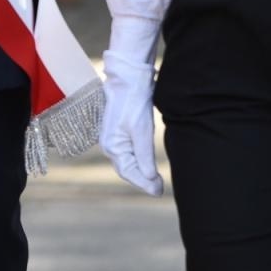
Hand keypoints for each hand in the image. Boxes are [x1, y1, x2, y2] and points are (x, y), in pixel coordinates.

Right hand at [99, 50, 162, 195]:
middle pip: (128, 170)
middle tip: (161, 188)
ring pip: (129, 163)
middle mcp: (110, 145)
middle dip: (144, 180)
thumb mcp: (142, 132)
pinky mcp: (121, 132)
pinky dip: (140, 161)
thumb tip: (150, 180)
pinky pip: (130, 153)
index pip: (129, 173)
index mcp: (112, 146)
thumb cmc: (133, 104)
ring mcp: (114, 138)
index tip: (159, 191)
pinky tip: (149, 164)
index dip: (145, 184)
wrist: (129, 79)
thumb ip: (145, 158)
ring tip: (158, 180)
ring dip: (142, 172)